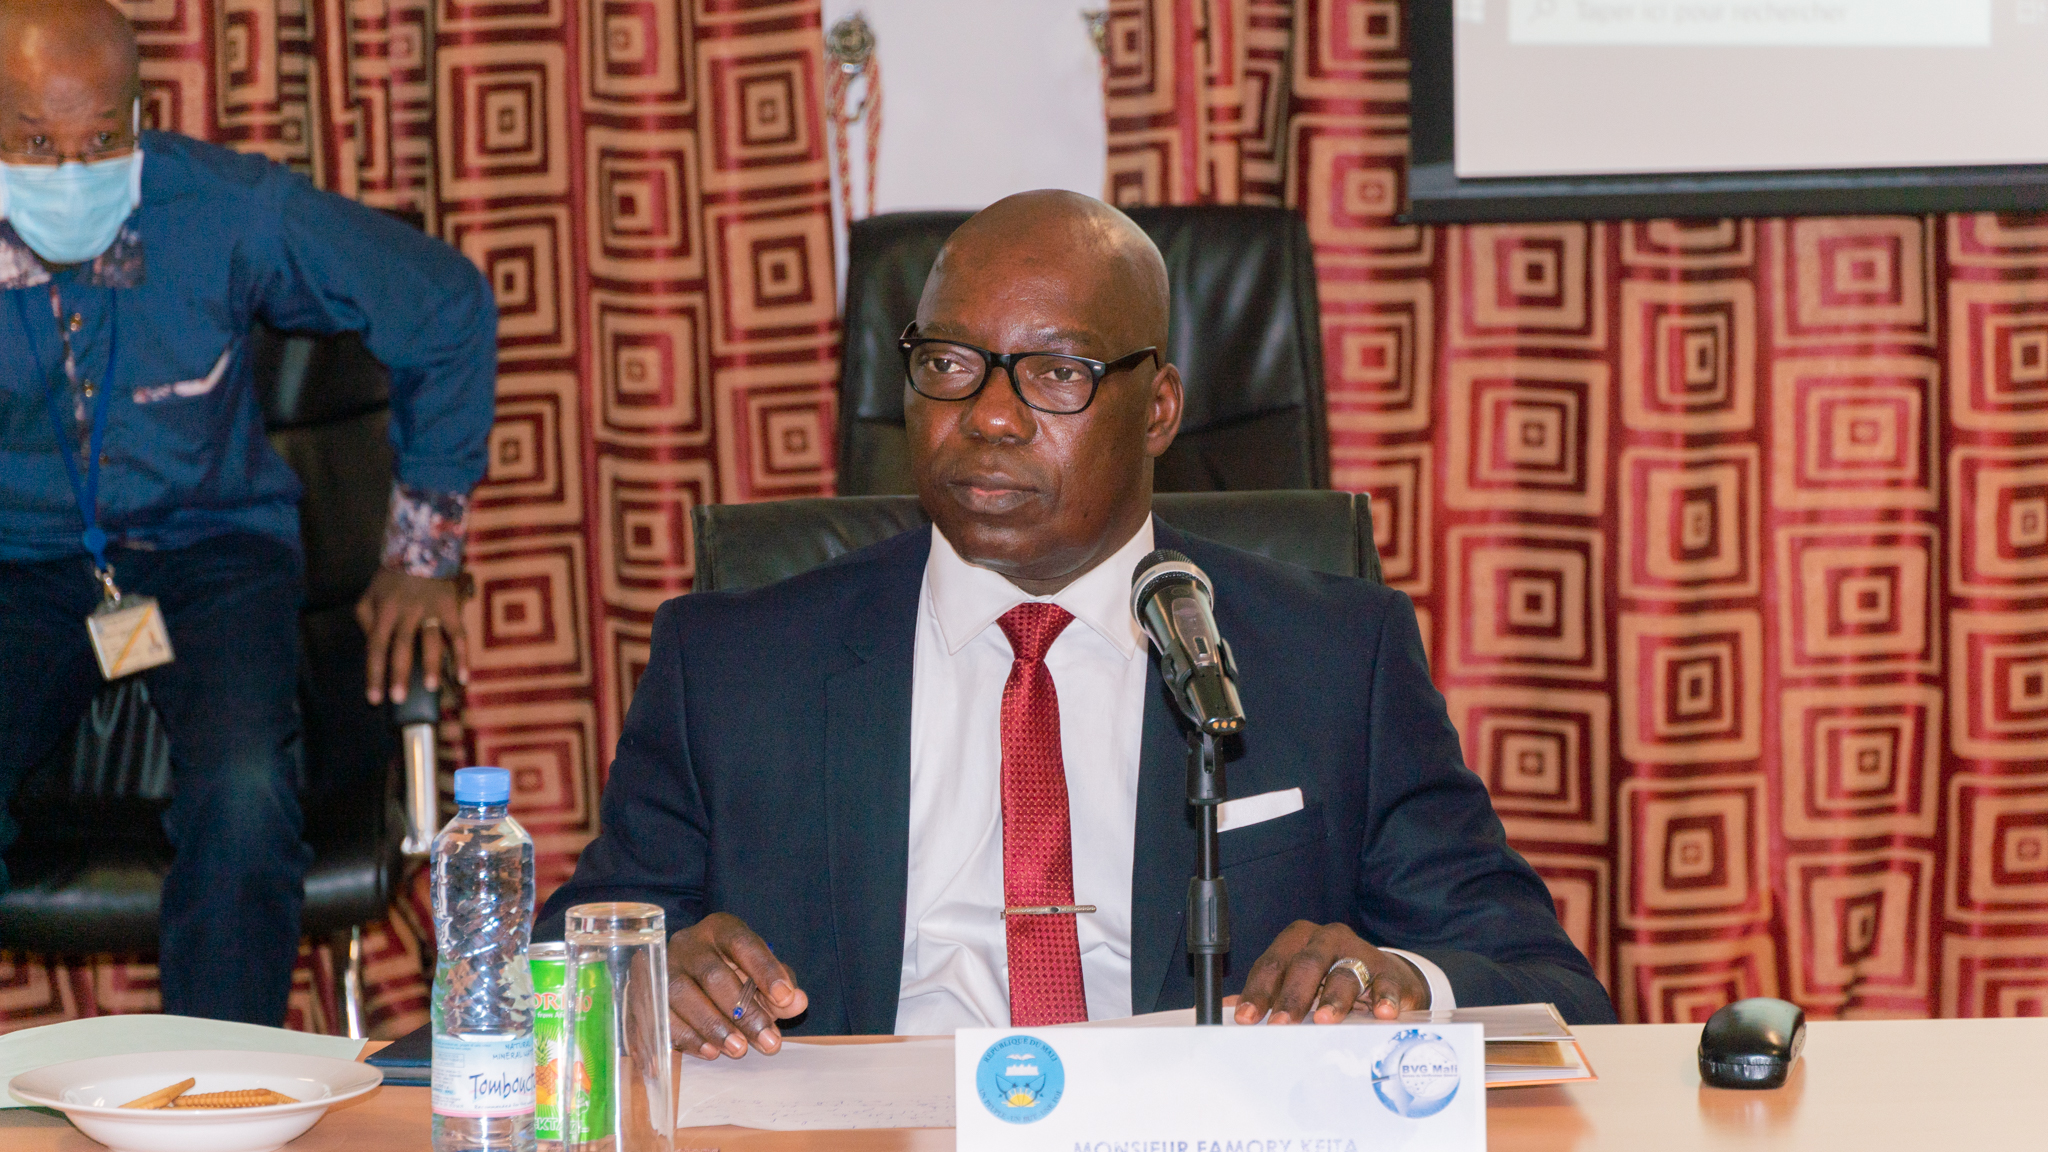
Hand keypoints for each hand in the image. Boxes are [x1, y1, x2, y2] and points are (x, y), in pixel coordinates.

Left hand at [355, 568, 468, 704]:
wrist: (421, 549)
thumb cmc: (392, 578)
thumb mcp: (369, 595)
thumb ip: (366, 620)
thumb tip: (372, 646)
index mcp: (384, 611)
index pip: (376, 647)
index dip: (374, 674)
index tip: (375, 698)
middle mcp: (406, 612)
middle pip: (402, 646)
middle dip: (400, 674)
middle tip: (399, 698)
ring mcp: (431, 609)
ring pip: (432, 641)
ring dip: (433, 665)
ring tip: (432, 688)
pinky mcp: (450, 607)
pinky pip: (458, 634)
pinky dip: (462, 656)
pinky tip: (463, 676)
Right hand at [667, 913, 809, 1059]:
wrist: (687, 975)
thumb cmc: (733, 973)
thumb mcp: (761, 974)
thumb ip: (781, 987)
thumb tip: (797, 1001)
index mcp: (720, 929)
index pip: (743, 943)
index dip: (764, 970)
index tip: (786, 998)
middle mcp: (687, 944)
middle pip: (712, 975)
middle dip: (742, 1012)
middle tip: (767, 1040)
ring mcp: (661, 968)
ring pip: (681, 996)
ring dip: (711, 1027)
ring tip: (738, 1049)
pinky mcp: (644, 994)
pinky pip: (658, 1017)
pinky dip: (683, 1038)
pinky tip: (707, 1053)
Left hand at [1234, 920, 1430, 1024]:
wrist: (1385, 978)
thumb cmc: (1331, 979)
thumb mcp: (1298, 981)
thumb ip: (1268, 992)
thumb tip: (1226, 1010)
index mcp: (1298, 940)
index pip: (1273, 964)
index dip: (1258, 992)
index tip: (1247, 1018)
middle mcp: (1327, 939)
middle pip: (1306, 965)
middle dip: (1292, 997)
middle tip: (1281, 1024)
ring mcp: (1360, 952)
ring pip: (1344, 973)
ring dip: (1333, 998)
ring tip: (1325, 1021)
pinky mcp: (1388, 971)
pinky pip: (1385, 983)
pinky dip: (1384, 997)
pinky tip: (1382, 1012)